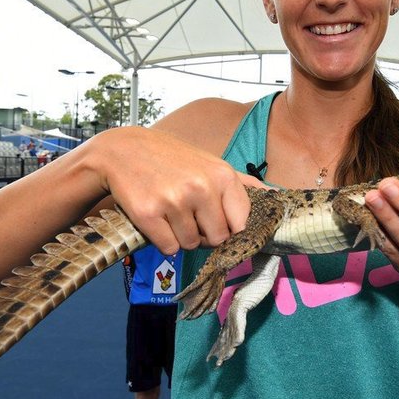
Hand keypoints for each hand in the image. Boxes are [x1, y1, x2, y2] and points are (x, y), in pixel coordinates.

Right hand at [94, 127, 259, 253]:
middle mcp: (201, 188)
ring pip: (191, 244)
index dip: (229, 228)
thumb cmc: (172, 159)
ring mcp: (174, 201)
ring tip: (171, 211)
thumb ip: (243, 183)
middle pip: (218, 239)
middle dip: (205, 234)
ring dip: (182, 235)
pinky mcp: (148, 215)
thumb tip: (276, 196)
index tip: (216, 220)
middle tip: (189, 214)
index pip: (241, 224)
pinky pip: (169, 247)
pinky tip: (156, 217)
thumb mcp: (211, 163)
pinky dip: (163, 239)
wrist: (123, 150)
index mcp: (222, 175)